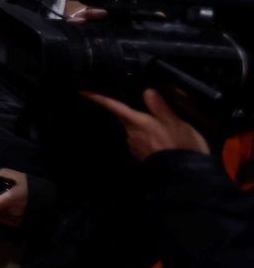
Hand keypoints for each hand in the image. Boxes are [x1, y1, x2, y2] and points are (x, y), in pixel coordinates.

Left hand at [83, 88, 208, 161]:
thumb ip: (160, 107)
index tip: (83, 92)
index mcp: (137, 122)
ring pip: (133, 130)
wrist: (183, 176)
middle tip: (143, 109)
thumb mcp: (176, 123)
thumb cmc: (181, 146)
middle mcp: (131, 134)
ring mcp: (135, 146)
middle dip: (129, 113)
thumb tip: (147, 91)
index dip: (99, 99)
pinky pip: (141, 141)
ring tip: (161, 127)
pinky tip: (161, 140)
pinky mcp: (141, 156)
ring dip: (142, 127)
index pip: (115, 107)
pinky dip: (148, 138)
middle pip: (124, 118)